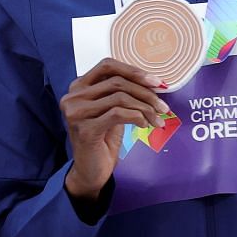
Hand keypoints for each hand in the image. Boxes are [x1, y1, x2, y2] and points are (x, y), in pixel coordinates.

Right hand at [60, 59, 170, 200]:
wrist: (91, 170)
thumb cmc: (102, 140)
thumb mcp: (111, 110)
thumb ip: (122, 93)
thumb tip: (152, 82)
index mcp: (78, 87)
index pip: (107, 66)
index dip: (134, 71)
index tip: (156, 82)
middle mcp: (73, 97)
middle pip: (117, 82)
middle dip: (145, 93)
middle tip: (163, 106)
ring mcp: (76, 113)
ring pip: (120, 97)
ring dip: (145, 108)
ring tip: (158, 119)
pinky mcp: (85, 129)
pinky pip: (118, 114)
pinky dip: (137, 117)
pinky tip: (144, 125)